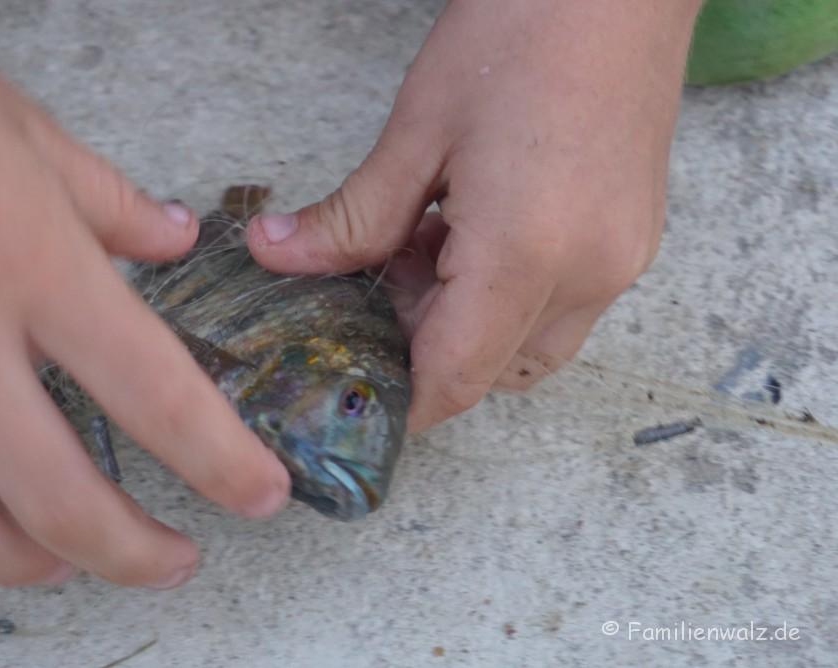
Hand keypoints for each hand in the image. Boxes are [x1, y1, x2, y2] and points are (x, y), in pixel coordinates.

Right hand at [0, 0, 287, 586]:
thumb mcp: (35, 138)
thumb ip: (116, 207)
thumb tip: (177, 237)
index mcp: (37, 270)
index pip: (156, 394)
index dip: (222, 462)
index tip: (262, 497)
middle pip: (56, 498)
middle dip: (133, 554)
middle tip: (176, 562)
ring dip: (29, 564)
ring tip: (74, 562)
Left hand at [248, 0, 701, 430]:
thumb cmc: (519, 32)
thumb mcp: (418, 131)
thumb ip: (351, 217)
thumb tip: (274, 253)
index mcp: (525, 254)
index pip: (456, 375)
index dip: (404, 401)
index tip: (359, 394)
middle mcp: (586, 275)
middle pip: (492, 369)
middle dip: (426, 349)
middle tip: (375, 286)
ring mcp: (620, 261)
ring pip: (530, 345)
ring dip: (467, 325)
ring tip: (424, 245)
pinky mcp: (633, 241)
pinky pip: (562, 306)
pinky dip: (508, 295)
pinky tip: (472, 230)